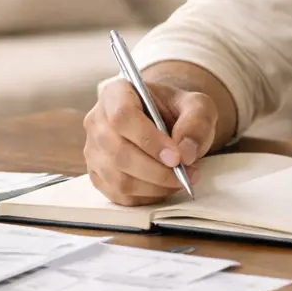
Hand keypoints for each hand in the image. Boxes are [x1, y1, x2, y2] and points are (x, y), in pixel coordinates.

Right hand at [83, 80, 217, 205]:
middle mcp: (97, 121)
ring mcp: (94, 151)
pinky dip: (147, 196)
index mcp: (116, 93)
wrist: (168, 122)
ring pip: (118, 178)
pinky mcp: (98, 175)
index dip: (149, 140)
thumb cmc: (177, 110)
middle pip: (119, 153)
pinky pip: (119, 195)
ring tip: (181, 180)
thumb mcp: (197, 106)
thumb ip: (196, 122)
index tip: (176, 156)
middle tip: (186, 173)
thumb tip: (185, 152)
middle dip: (157, 171)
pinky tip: (165, 186)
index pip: (122, 116)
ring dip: (155, 186)